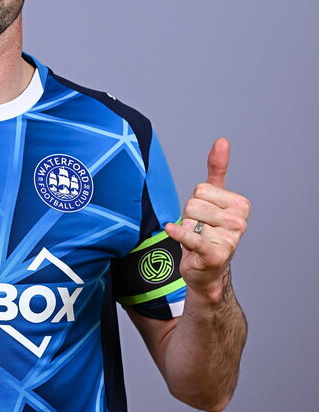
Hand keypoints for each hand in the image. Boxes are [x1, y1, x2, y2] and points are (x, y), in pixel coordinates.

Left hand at [164, 138, 249, 299]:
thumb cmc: (209, 231)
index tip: (204, 217)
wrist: (207, 270)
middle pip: (193, 203)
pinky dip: (179, 234)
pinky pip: (191, 236)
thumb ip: (218, 170)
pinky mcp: (215, 253)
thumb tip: (222, 141)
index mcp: (240, 204)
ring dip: (186, 231)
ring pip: (189, 220)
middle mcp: (239, 221)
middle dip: (189, 217)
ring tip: (197, 240)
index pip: (201, 189)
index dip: (196, 203)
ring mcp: (230, 239)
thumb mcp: (215, 198)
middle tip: (199, 231)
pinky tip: (170, 230)